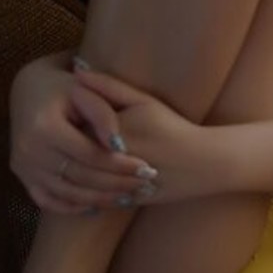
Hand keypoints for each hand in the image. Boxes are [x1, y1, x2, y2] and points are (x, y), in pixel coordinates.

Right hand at [9, 54, 156, 213]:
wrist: (29, 93)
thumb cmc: (64, 89)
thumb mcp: (84, 91)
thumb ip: (103, 114)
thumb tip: (119, 145)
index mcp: (44, 127)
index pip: (89, 154)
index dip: (119, 164)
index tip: (146, 168)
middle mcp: (29, 150)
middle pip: (80, 177)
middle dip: (116, 184)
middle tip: (145, 185)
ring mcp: (23, 166)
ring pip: (67, 193)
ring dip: (100, 199)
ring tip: (129, 197)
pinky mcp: (22, 176)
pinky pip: (48, 201)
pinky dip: (73, 207)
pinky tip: (97, 206)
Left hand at [71, 66, 217, 202]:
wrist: (202, 162)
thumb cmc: (172, 127)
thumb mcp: (142, 100)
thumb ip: (107, 86)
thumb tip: (77, 71)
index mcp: (105, 134)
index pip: (70, 127)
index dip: (72, 122)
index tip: (77, 118)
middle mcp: (106, 161)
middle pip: (73, 153)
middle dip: (73, 146)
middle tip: (83, 138)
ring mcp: (113, 183)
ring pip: (82, 179)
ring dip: (80, 170)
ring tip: (91, 158)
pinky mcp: (123, 200)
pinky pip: (97, 196)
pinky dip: (94, 190)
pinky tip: (100, 180)